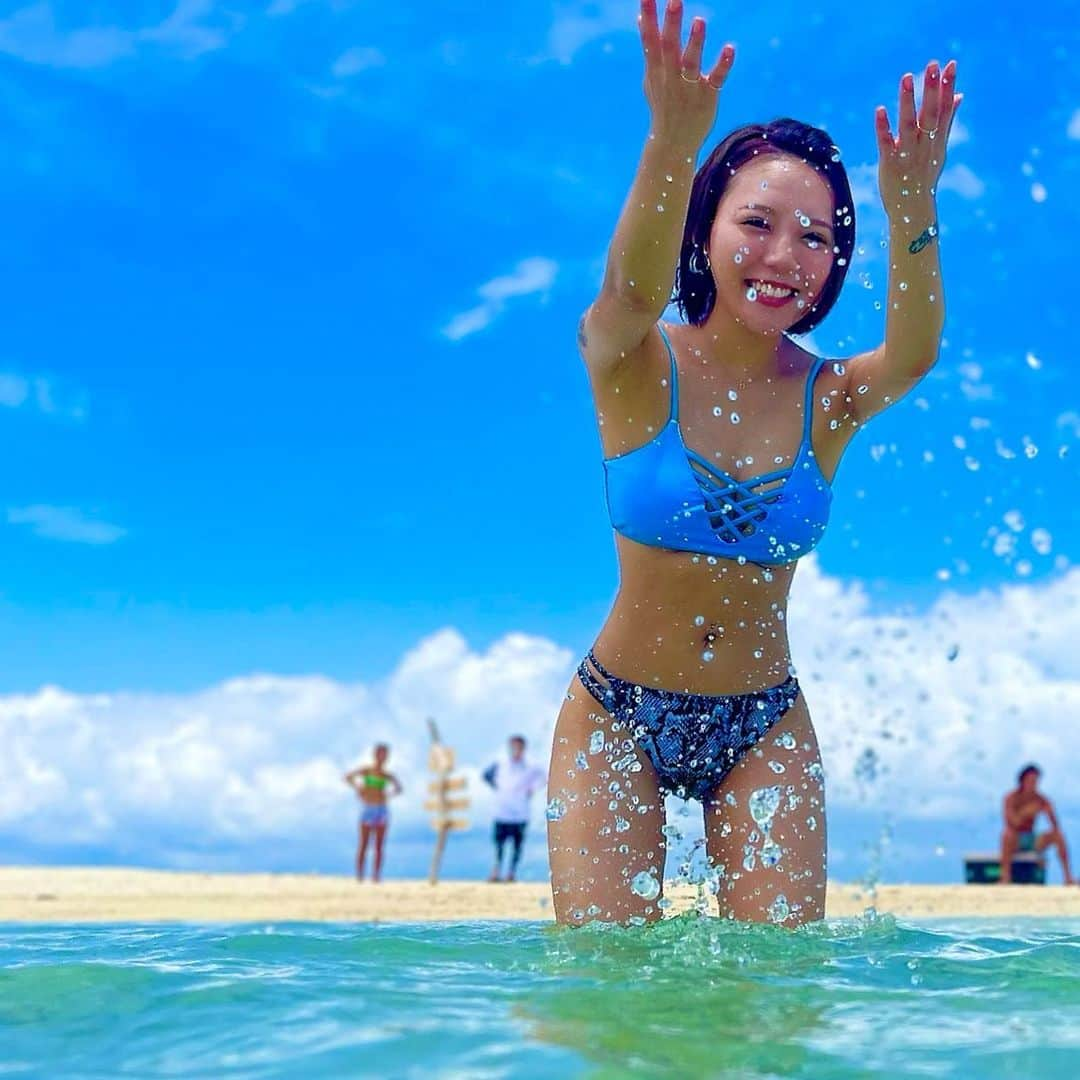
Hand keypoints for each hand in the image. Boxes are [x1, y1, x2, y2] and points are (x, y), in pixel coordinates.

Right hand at [638, 0, 734, 146]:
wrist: (673, 143)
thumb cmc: (664, 104)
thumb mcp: (652, 77)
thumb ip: (649, 47)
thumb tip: (641, 18)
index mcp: (656, 71)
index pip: (650, 40)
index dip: (649, 17)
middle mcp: (671, 77)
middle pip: (669, 47)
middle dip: (671, 24)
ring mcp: (689, 87)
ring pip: (691, 63)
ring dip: (695, 42)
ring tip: (699, 21)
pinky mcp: (708, 96)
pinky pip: (716, 79)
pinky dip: (723, 65)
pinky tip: (730, 48)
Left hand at [874, 60, 961, 218]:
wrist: (912, 209)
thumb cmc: (924, 176)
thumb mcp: (939, 148)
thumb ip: (947, 121)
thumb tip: (959, 95)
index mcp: (938, 140)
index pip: (944, 109)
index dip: (947, 87)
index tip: (951, 65)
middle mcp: (925, 146)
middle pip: (930, 114)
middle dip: (932, 89)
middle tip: (932, 65)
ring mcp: (908, 155)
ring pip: (909, 125)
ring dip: (908, 101)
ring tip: (906, 77)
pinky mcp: (890, 164)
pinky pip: (886, 143)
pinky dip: (883, 127)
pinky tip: (880, 110)